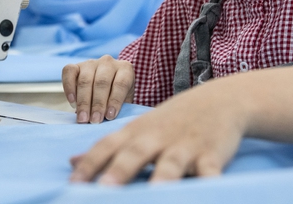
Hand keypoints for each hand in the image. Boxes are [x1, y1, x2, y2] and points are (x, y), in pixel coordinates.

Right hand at [62, 55, 133, 123]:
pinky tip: (72, 102)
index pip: (121, 84)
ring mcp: (91, 62)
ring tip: (83, 118)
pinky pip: (69, 72)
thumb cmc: (118, 96)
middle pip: (102, 82)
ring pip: (85, 80)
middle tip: (94, 121)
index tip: (110, 116)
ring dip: (83, 101)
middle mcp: (108, 62)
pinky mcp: (76, 65)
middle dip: (97, 104)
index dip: (115, 100)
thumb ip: (120, 108)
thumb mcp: (125, 100)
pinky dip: (69, 87)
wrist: (107, 84)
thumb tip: (109, 120)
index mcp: (125, 69)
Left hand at [69, 81, 247, 183]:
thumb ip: (108, 147)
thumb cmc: (172, 120)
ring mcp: (185, 145)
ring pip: (171, 163)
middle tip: (104, 189)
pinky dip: (207, 181)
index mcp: (136, 132)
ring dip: (160, 178)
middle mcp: (157, 137)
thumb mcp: (139, 129)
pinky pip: (209, 170)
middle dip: (119, 171)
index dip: (90, 164)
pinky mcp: (211, 154)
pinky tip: (205, 189)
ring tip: (154, 195)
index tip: (73, 184)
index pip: (107, 146)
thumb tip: (72, 162)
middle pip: (135, 154)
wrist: (220, 99)